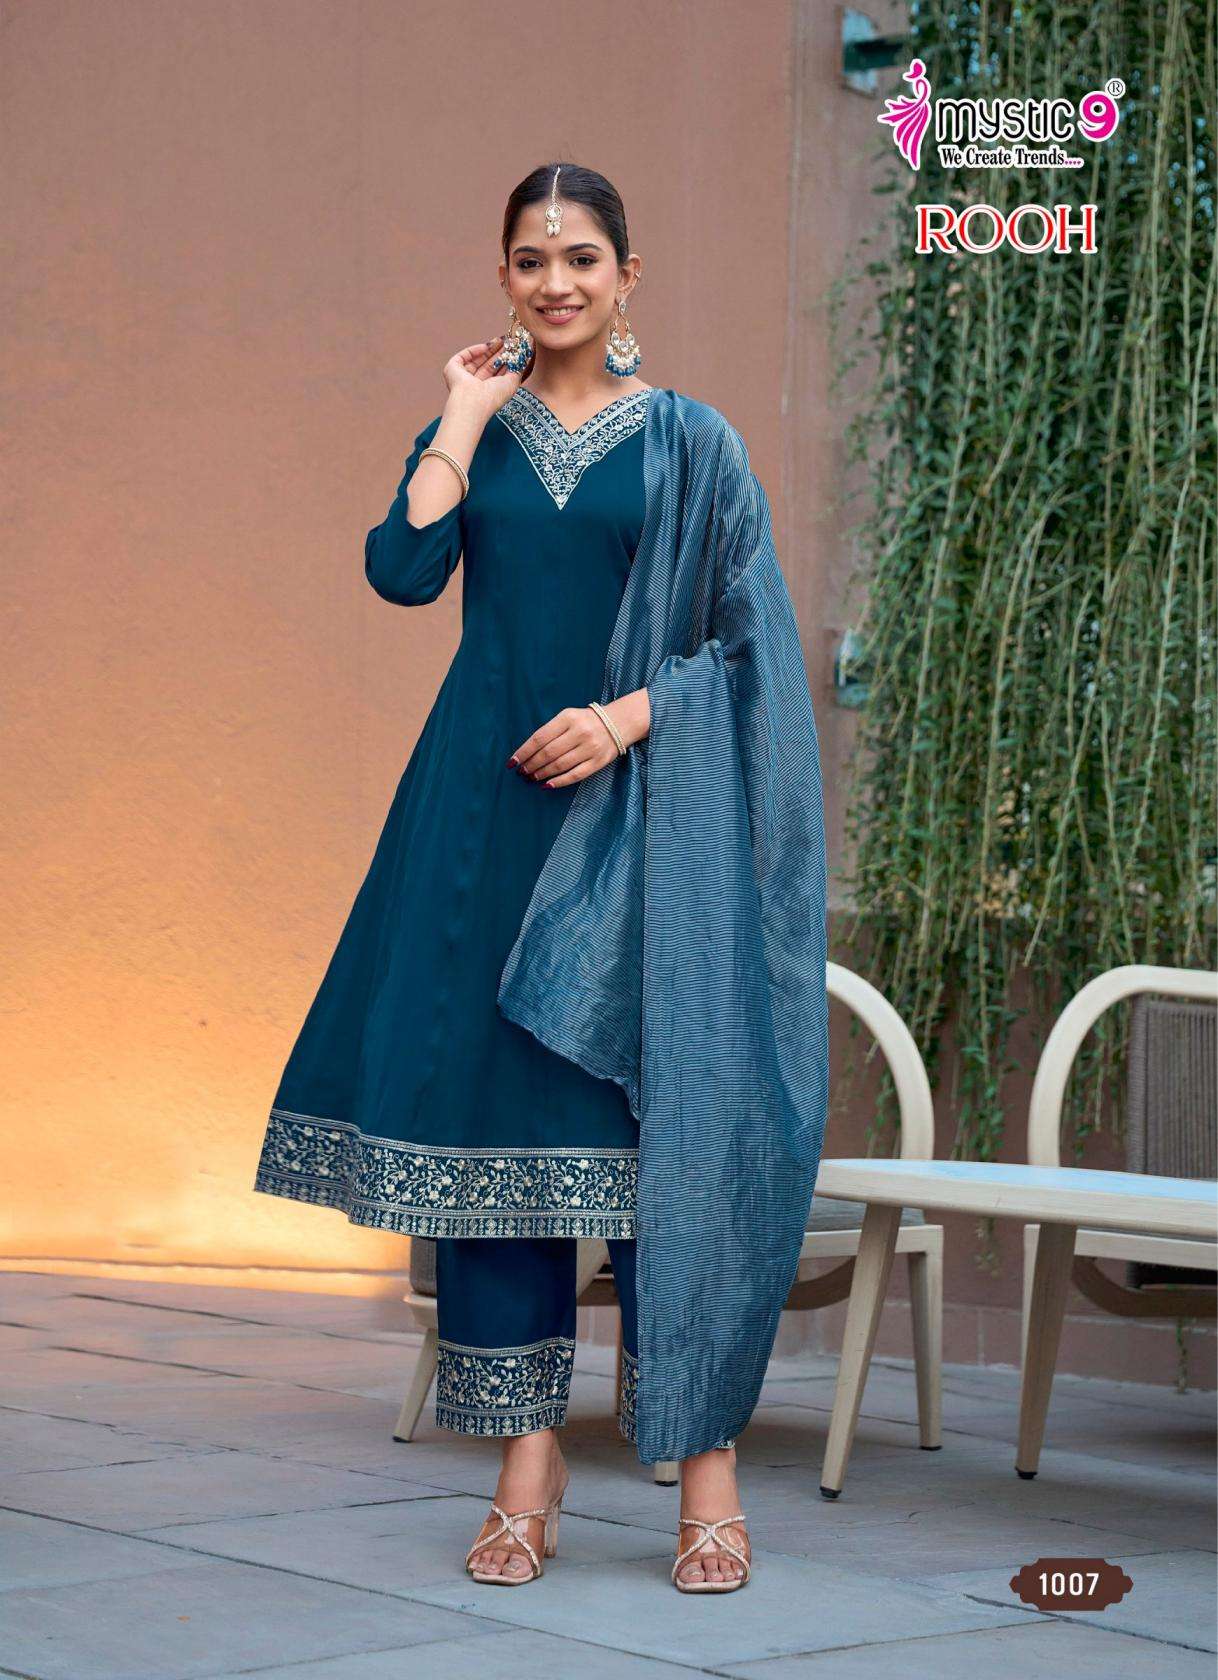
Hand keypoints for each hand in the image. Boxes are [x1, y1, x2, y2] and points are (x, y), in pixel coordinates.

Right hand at [443, 338, 525, 423]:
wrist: (473, 402)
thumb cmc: (493, 397)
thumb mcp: (512, 382)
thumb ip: (519, 368)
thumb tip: (525, 355)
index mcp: (488, 391)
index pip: (498, 372)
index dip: (506, 360)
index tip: (515, 349)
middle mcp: (475, 385)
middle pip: (489, 364)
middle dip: (499, 352)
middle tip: (509, 340)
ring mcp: (463, 377)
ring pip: (478, 359)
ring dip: (490, 348)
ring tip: (502, 340)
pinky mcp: (452, 369)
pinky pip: (465, 356)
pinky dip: (476, 350)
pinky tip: (487, 346)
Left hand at [508, 696, 645, 787]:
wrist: (618, 723)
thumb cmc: (585, 721)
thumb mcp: (567, 716)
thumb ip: (550, 730)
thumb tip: (527, 753)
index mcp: (568, 718)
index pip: (540, 737)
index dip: (524, 752)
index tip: (512, 762)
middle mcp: (580, 732)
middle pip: (548, 753)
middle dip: (531, 765)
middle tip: (522, 772)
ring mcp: (590, 748)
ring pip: (560, 765)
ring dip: (542, 773)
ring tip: (532, 777)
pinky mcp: (598, 762)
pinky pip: (575, 775)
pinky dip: (559, 782)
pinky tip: (547, 785)